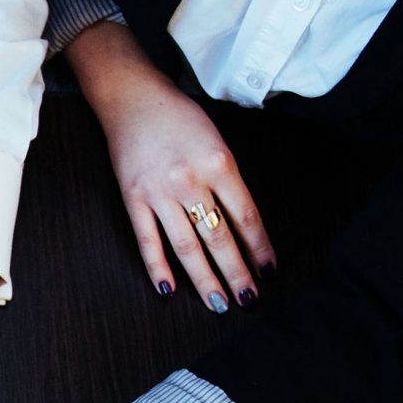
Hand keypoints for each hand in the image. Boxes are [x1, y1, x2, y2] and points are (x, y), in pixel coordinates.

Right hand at [65, 20, 275, 313]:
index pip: (246, 216)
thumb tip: (240, 227)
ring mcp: (159, 192)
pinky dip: (158, 267)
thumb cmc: (180, 118)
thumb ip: (228, 180)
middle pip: (219, 237)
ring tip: (218, 304)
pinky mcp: (134, 198)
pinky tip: (169, 289)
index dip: (260, 247)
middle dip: (237, 273)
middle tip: (249, 300)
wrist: (133, 99)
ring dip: (204, 279)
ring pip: (186, 246)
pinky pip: (147, 240)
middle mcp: (190, 180)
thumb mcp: (216, 141)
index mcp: (218, 162)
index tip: (269, 271)